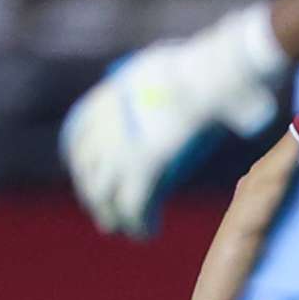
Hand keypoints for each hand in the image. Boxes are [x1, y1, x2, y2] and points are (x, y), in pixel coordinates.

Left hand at [61, 5, 287, 237]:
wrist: (216, 72)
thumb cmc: (212, 66)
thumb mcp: (178, 69)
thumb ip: (167, 85)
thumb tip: (180, 102)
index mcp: (110, 96)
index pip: (81, 134)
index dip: (82, 160)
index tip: (90, 175)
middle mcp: (106, 122)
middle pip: (87, 169)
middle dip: (94, 195)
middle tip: (106, 215)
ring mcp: (121, 146)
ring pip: (103, 193)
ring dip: (112, 215)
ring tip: (127, 229)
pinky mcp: (143, 166)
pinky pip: (133, 206)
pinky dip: (139, 224)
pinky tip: (147, 233)